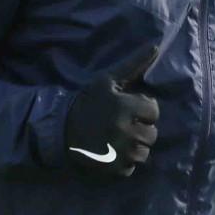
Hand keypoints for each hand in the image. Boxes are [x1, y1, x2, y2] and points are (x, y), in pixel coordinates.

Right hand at [63, 43, 159, 176]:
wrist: (58, 128)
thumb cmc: (87, 101)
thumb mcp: (108, 80)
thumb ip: (134, 64)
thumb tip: (156, 46)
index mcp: (125, 107)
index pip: (154, 111)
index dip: (143, 110)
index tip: (129, 109)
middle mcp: (124, 131)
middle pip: (152, 134)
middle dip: (141, 128)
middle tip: (123, 125)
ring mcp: (119, 152)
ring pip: (144, 152)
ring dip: (135, 146)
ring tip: (119, 139)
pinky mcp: (112, 169)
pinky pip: (131, 167)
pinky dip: (124, 162)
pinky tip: (112, 152)